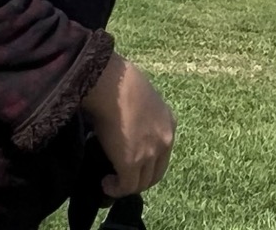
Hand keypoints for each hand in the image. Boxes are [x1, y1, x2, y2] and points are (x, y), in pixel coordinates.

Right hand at [81, 53, 174, 196]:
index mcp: (169, 123)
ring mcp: (150, 153)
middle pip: (155, 174)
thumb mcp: (142, 102)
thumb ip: (141, 118)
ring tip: (110, 182)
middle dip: (138, 180)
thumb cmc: (121, 85)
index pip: (163, 155)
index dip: (147, 165)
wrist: (114, 85)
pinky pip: (126, 187)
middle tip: (120, 178)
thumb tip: (126, 128)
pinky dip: (116, 190)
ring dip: (126, 186)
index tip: (131, 166)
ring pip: (141, 183)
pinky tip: (105, 183)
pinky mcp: (132, 163)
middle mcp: (165, 140)